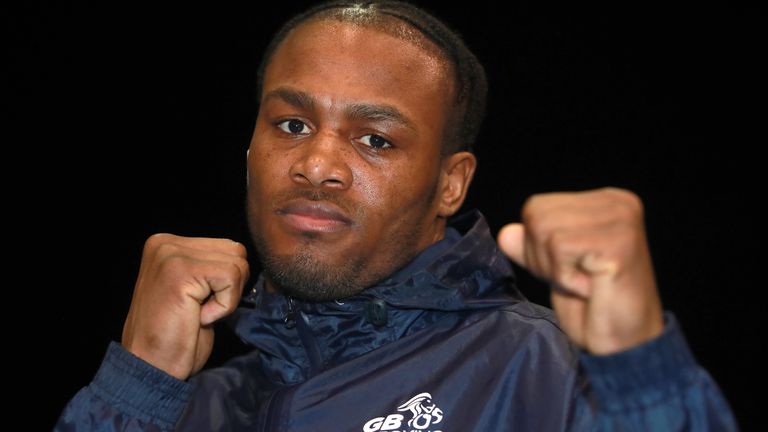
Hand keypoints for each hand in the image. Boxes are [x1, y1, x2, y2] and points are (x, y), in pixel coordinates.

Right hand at [121, 234, 248, 379]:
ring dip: (227, 297)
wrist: (150, 368)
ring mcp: (170, 254)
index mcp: (168, 245)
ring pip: (237, 264)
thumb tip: (242, 260)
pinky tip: (199, 317)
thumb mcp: (195, 291)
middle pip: (236, 252)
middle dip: (230, 287)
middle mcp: (166, 243)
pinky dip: (224, 305)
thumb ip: (210, 267)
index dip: (227, 283)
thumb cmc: (175, 336)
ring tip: (197, 312)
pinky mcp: (180, 270)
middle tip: (200, 310)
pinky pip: (230, 278)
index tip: (198, 304)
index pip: (228, 248)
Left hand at [497, 187, 663, 354]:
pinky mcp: (619, 243)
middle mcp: (617, 202)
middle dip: (543, 257)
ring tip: (586, 282)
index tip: (572, 268)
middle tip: (578, 279)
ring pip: (544, 230)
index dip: (537, 246)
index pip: (536, 206)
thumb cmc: (593, 306)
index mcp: (605, 200)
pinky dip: (566, 278)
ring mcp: (622, 220)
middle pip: (536, 215)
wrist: (624, 344)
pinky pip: (560, 248)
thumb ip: (531, 246)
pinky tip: (592, 288)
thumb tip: (506, 233)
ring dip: (555, 269)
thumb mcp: (554, 268)